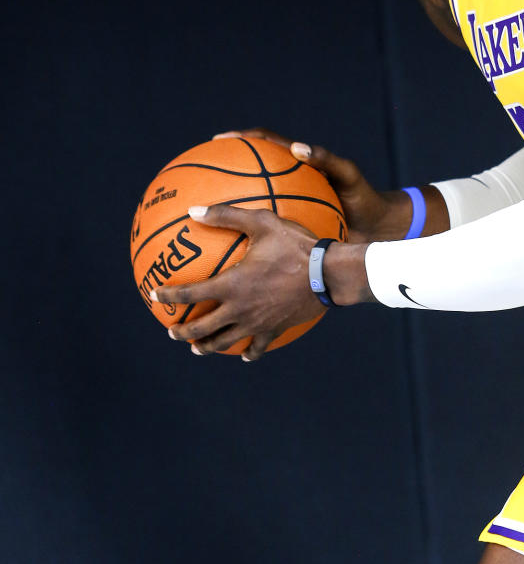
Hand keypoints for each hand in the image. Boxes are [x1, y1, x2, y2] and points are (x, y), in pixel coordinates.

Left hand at [152, 202, 365, 360]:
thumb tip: (194, 209)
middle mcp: (239, 309)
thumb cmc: (295, 245)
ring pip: (225, 342)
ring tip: (197, 348)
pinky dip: (249, 352)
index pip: (190, 294)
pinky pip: (258, 347)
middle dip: (183, 331)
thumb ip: (226, 216)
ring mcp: (257, 324)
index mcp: (230, 285)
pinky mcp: (275, 330)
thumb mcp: (262, 223)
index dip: (169, 294)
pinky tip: (246, 354)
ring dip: (207, 346)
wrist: (328, 274)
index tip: (155, 294)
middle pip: (202, 328)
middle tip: (172, 331)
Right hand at [214, 128, 416, 244]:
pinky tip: (231, 253)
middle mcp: (289, 186)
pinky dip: (250, 237)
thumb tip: (297, 147)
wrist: (379, 229)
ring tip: (203, 216)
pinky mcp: (293, 229)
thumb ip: (325, 160)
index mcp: (300, 166)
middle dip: (225, 172)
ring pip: (253, 206)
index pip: (265, 144)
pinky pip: (266, 232)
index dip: (242, 138)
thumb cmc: (365, 198)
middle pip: (250, 174)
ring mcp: (289, 207)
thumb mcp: (347, 176)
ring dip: (230, 209)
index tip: (218, 139)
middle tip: (197, 175)